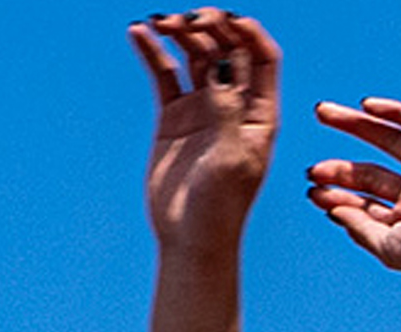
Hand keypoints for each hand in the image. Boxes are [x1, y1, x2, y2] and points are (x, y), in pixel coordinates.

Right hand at [129, 10, 279, 253]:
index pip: (261, 56)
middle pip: (226, 48)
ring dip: (180, 32)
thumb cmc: (220, 207)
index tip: (227, 19)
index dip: (247, 32)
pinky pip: (164, 75)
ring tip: (160, 20)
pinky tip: (139, 32)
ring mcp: (203, 107)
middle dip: (210, 25)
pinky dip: (153, 52)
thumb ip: (226, 110)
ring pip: (195, 55)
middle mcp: (235, 103)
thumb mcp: (229, 158)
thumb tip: (219, 63)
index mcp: (261, 111)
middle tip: (187, 18)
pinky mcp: (174, 117)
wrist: (189, 239)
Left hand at [301, 97, 400, 287]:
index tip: (312, 190)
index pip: (363, 202)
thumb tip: (332, 209)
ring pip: (388, 139)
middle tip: (311, 164)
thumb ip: (359, 228)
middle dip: (339, 167)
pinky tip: (367, 106)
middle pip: (369, 172)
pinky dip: (395, 111)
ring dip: (356, 125)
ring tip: (322, 112)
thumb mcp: (390, 247)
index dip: (336, 195)